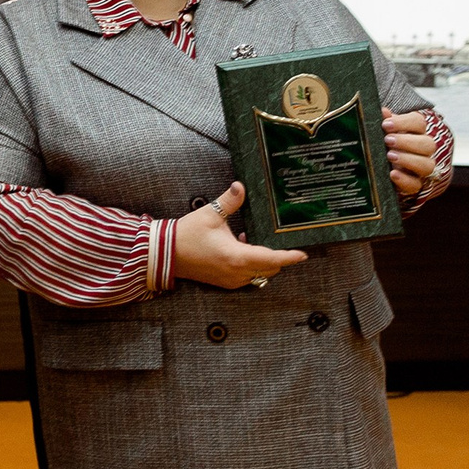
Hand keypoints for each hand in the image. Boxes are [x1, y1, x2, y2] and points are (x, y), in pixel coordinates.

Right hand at [172, 182, 309, 290]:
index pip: (272, 259)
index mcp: (237, 256)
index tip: (303, 254)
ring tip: (253, 240)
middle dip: (278, 257)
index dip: (289, 257)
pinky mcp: (224, 282)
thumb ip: (229, 201)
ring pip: (259, 274)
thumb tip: (240, 186)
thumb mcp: (210, 214)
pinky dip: (251, 265)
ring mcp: (231, 280)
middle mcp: (237, 272)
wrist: (166, 254)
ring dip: (263, 260)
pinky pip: (247, 276)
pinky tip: (241, 247)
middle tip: (282, 242)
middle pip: (270, 268)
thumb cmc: (187, 234)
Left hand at [382, 109, 436, 197]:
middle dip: (407, 142)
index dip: (404, 122)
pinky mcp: (414, 185)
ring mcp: (420, 169)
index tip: (386, 124)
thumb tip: (383, 111)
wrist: (379, 169)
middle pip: (428, 144)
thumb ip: (383, 121)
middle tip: (387, 140)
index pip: (419, 123)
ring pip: (427, 165)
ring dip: (409, 160)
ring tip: (389, 156)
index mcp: (416, 133)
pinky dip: (404, 180)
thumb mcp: (381, 132)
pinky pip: (416, 185)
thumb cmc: (383, 144)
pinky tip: (392, 174)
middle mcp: (423, 150)